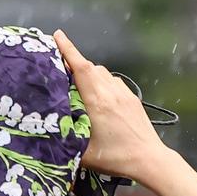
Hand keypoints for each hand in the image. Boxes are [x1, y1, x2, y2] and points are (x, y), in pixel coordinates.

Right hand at [55, 30, 196, 195]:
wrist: (149, 159)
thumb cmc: (115, 157)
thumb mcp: (82, 153)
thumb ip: (65, 139)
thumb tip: (47, 130)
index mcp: (97, 101)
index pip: (81, 68)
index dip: (68, 50)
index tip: (57, 36)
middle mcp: (111, 92)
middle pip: (90, 68)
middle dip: (75, 63)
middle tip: (60, 66)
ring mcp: (124, 93)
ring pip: (103, 73)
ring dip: (89, 73)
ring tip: (78, 83)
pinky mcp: (132, 99)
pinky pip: (113, 82)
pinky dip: (102, 82)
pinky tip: (98, 96)